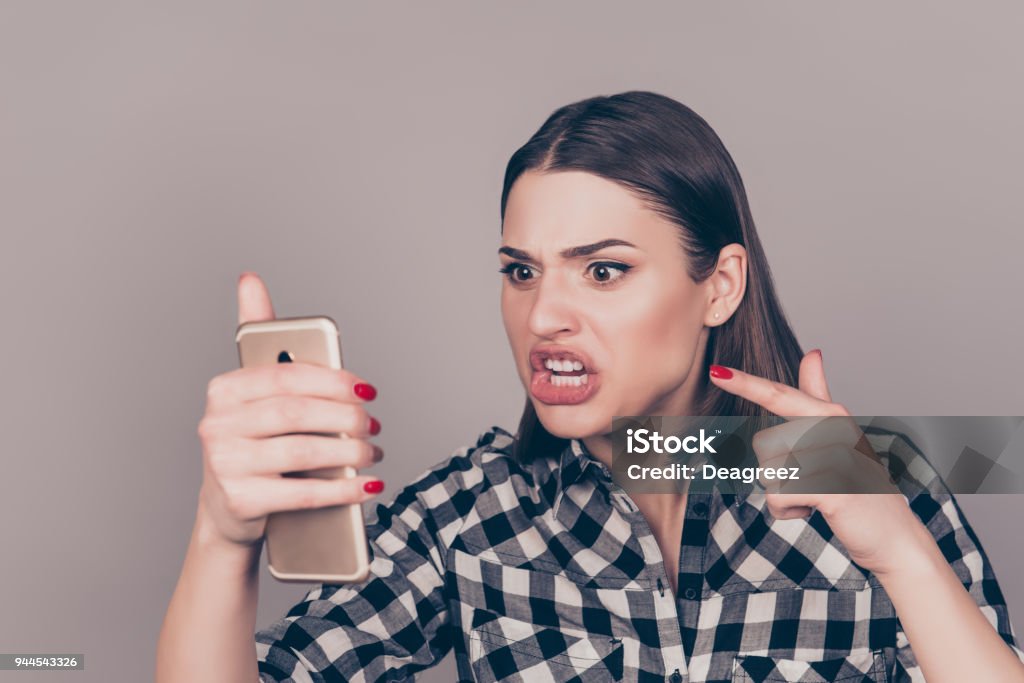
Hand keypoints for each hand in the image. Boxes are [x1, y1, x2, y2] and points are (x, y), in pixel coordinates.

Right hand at [195, 272, 384, 547]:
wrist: (229, 511)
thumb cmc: (253, 442)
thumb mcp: (255, 395)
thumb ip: (261, 340)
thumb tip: (250, 279)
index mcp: (224, 390)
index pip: (287, 377)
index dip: (333, 381)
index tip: (368, 389)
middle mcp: (217, 425)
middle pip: (297, 414)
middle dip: (346, 417)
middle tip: (375, 425)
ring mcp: (224, 465)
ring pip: (303, 451)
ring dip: (350, 453)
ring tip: (374, 453)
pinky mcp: (240, 501)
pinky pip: (303, 493)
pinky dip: (342, 490)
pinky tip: (367, 486)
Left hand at [708, 350, 929, 575]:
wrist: (894, 536)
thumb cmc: (859, 484)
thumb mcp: (840, 435)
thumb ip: (820, 396)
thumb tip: (813, 353)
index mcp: (831, 415)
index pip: (780, 395)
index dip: (746, 384)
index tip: (716, 371)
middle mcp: (834, 430)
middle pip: (764, 444)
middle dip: (777, 472)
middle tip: (813, 482)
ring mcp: (836, 458)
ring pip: (768, 473)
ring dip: (782, 494)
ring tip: (817, 497)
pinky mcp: (832, 489)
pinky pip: (779, 497)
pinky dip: (787, 512)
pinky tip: (814, 512)